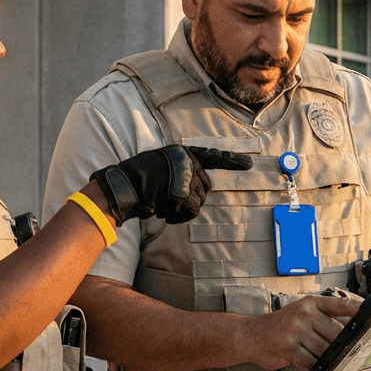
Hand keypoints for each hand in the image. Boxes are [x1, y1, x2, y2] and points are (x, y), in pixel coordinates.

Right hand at [90, 145, 252, 224]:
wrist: (121, 188)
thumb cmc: (137, 182)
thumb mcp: (160, 169)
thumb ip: (180, 174)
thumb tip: (197, 192)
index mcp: (181, 153)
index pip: (211, 156)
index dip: (231, 160)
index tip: (249, 164)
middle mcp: (186, 160)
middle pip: (205, 188)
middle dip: (190, 201)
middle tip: (169, 202)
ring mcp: (185, 175)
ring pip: (199, 202)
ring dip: (181, 211)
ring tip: (162, 205)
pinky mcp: (183, 192)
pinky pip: (190, 211)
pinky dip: (178, 217)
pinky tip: (163, 213)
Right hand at [240, 295, 359, 370]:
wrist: (251, 335)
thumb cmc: (281, 328)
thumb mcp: (302, 315)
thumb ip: (326, 320)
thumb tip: (355, 332)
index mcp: (312, 303)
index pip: (342, 305)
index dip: (360, 312)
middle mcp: (305, 313)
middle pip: (337, 334)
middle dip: (349, 349)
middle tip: (362, 360)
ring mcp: (295, 330)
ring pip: (325, 351)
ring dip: (335, 365)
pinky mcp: (288, 348)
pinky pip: (310, 363)